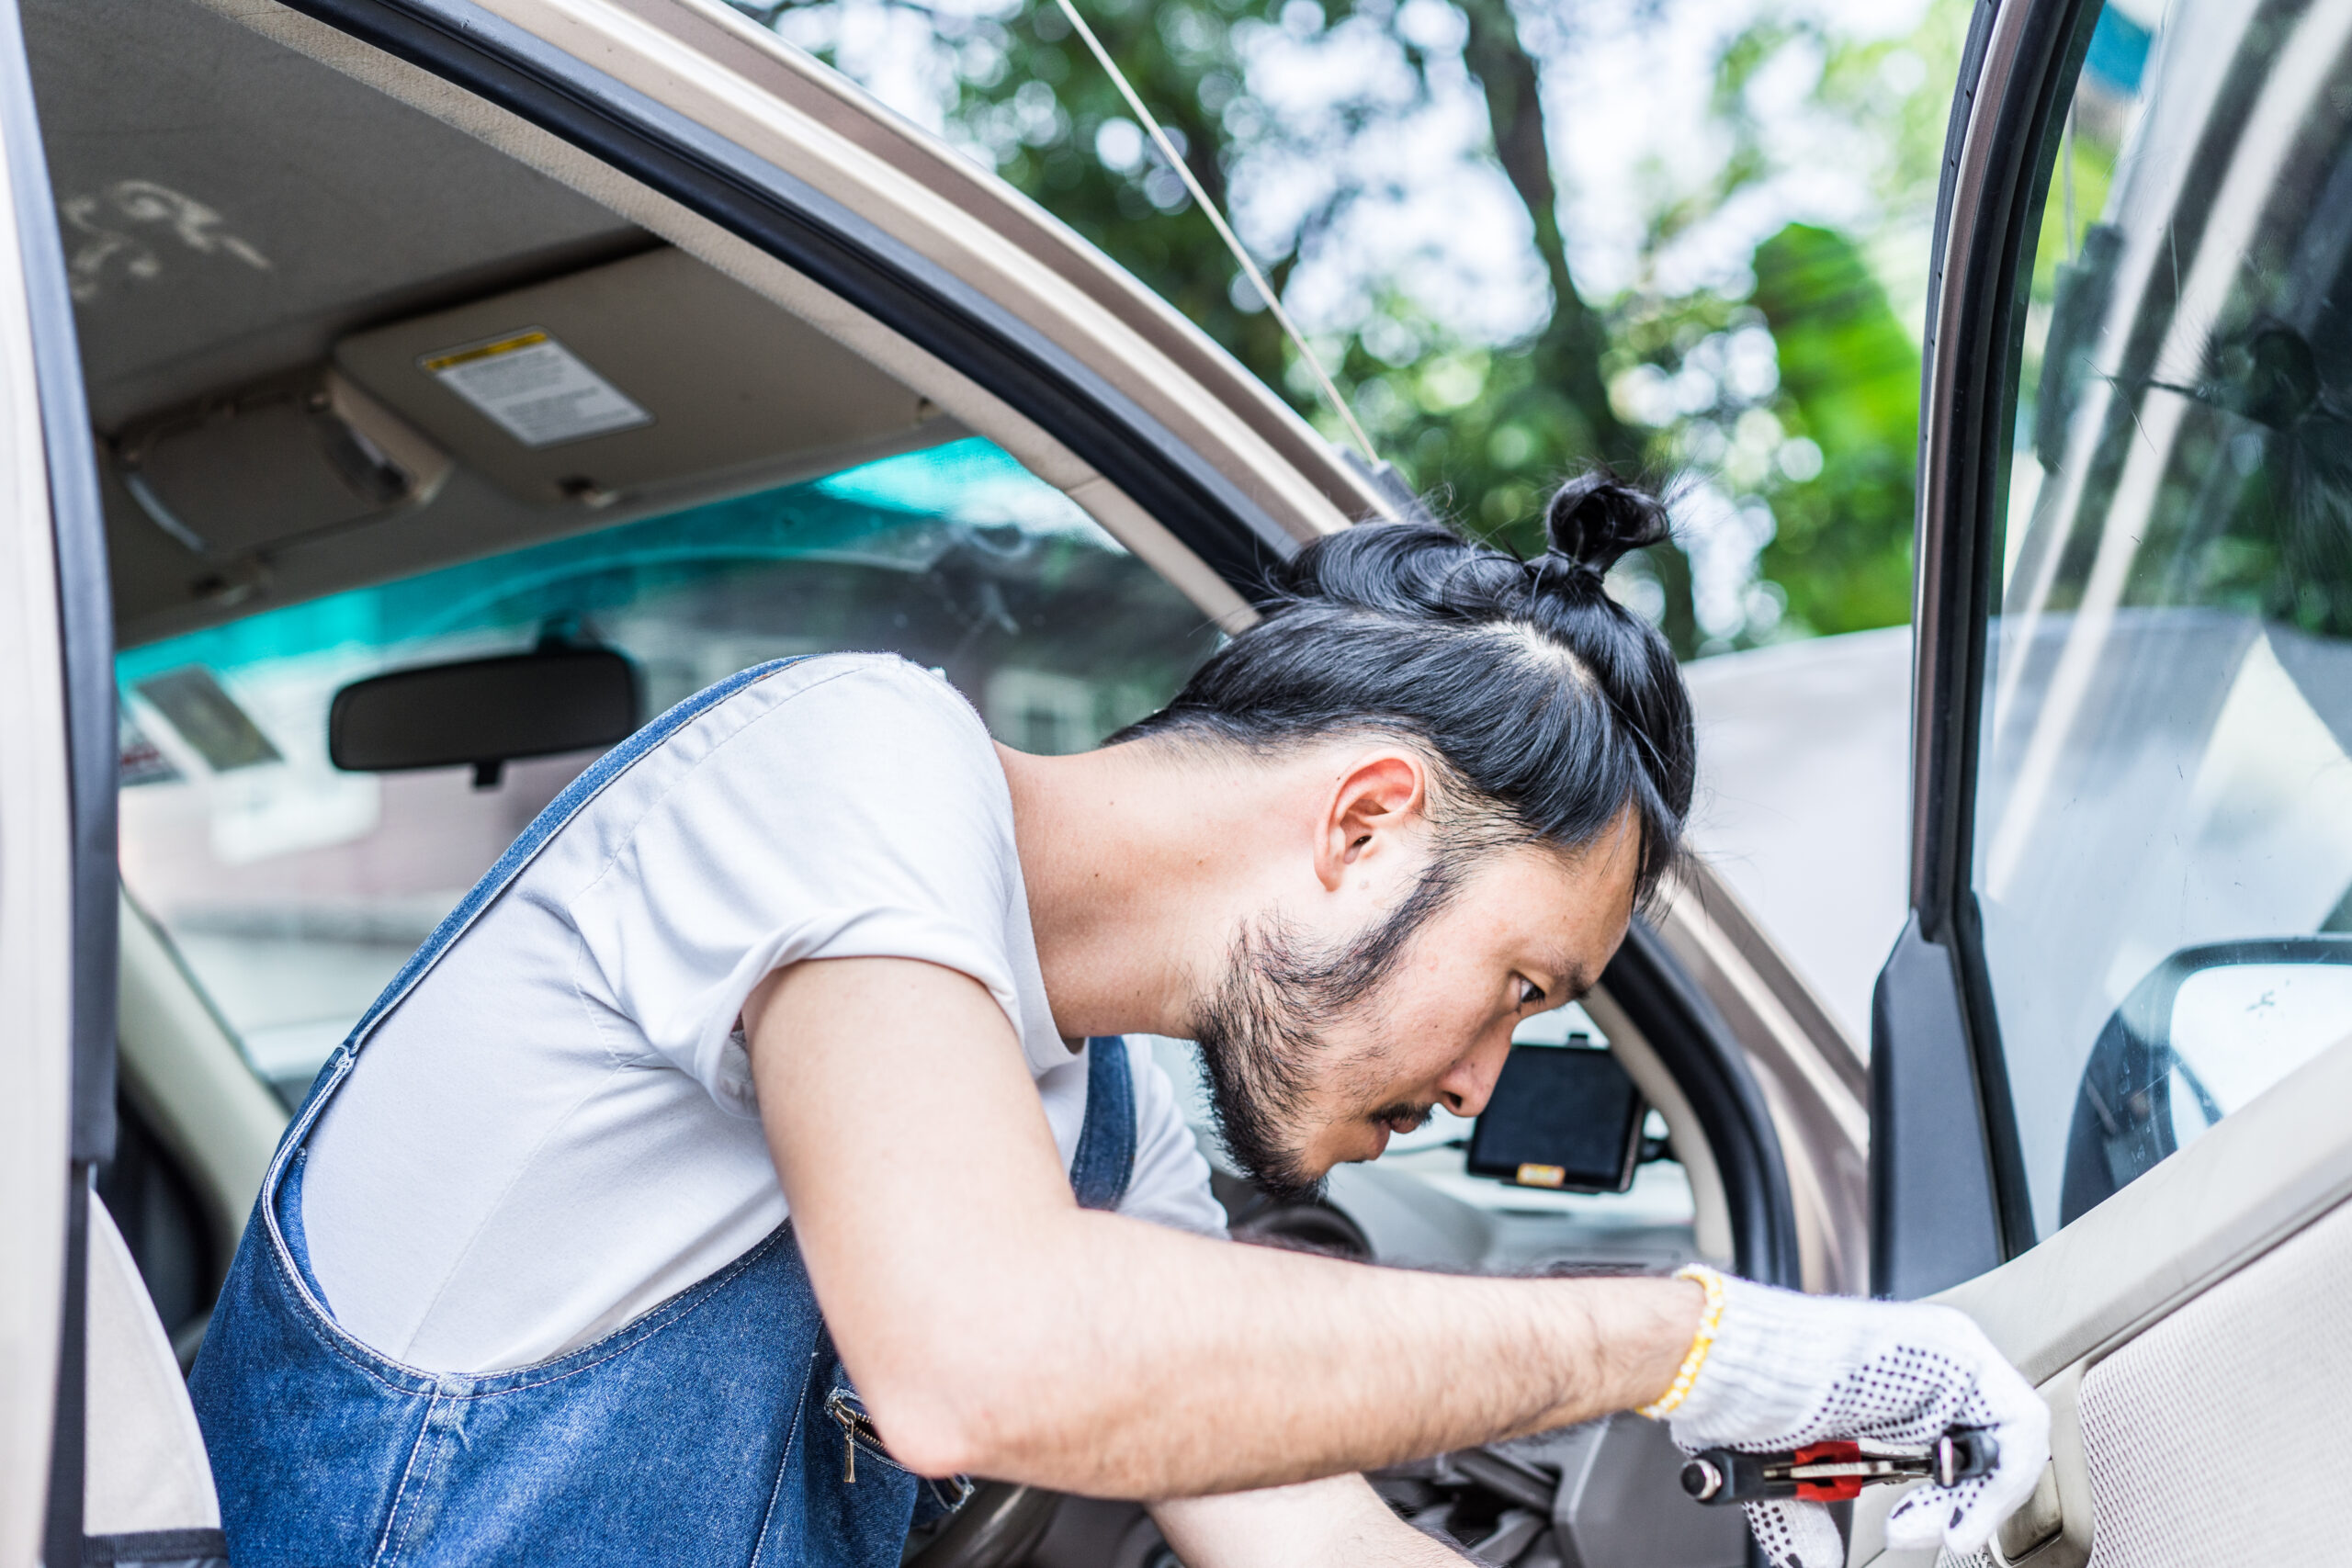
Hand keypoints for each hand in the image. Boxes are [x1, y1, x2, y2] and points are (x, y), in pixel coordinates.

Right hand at [1653, 1270, 2048, 1567]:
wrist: (1732, 1372)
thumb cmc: (1743, 1403)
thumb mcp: (1786, 1479)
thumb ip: (1811, 1518)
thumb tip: (1814, 1563)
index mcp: (1886, 1387)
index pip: (1952, 1452)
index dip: (1942, 1503)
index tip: (1912, 1531)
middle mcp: (1924, 1368)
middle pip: (1984, 1445)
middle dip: (1959, 1507)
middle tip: (1920, 1534)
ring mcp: (1944, 1355)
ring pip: (2008, 1437)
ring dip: (1983, 1498)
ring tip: (1947, 1530)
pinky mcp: (1959, 1352)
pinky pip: (2017, 1424)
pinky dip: (2002, 1479)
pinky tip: (1961, 1512)